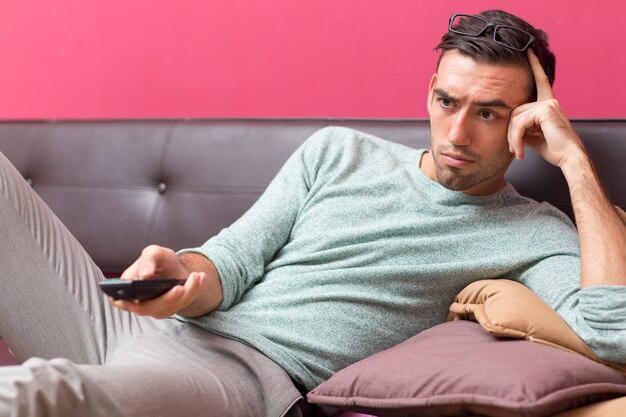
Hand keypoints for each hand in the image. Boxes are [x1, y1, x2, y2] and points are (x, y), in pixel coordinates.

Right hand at [109, 245, 207, 318]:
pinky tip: (201, 277)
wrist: (172, 268)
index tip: (139, 292)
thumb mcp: (154, 253)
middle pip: (147, 309)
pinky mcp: (170, 309)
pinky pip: (184, 304)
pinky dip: (194, 290)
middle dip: (166, 299)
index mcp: (125, 289)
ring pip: (170, 307)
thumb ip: (148, 259)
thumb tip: (145, 274)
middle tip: (179, 288)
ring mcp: (154, 309)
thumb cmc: (158, 261)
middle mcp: (137, 304)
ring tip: (195, 275)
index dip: (126, 300)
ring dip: (187, 291)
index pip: (119, 300)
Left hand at [507, 49, 585, 167]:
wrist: (569, 157)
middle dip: (511, 132)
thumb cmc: (554, 149)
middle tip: (513, 149)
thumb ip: (523, 127)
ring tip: (517, 152)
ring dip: (512, 138)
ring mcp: (548, 103)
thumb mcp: (534, 137)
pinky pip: (520, 122)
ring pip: (516, 118)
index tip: (529, 51)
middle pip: (516, 110)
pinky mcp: (546, 110)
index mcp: (548, 104)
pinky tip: (521, 151)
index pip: (540, 81)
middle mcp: (549, 101)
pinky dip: (516, 138)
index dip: (535, 65)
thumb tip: (509, 127)